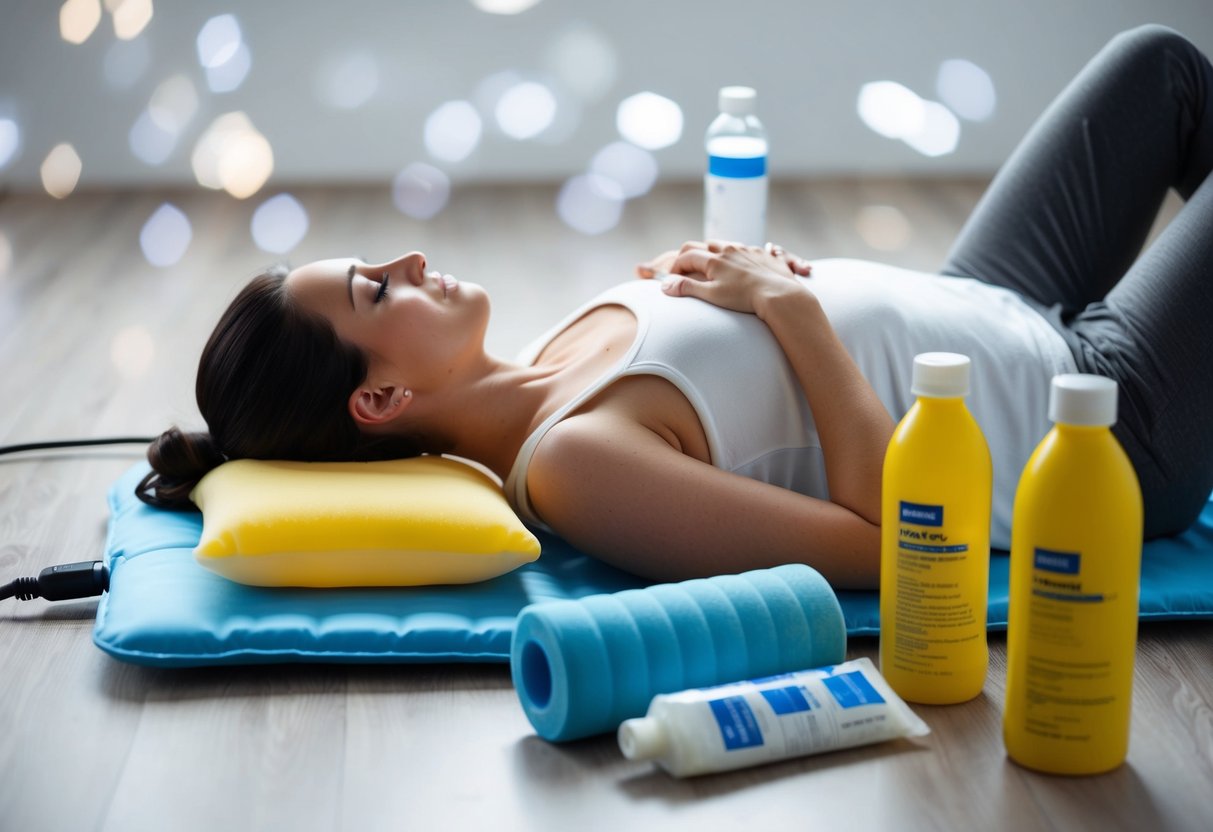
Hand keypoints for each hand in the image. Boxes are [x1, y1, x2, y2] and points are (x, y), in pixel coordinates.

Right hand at [636, 240, 809, 280]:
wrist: (779, 295)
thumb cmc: (744, 298)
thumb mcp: (712, 296)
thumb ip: (687, 288)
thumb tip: (665, 286)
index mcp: (715, 260)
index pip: (687, 256)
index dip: (675, 267)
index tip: (672, 278)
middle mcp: (729, 250)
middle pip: (703, 245)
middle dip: (690, 255)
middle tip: (685, 268)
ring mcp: (746, 250)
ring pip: (724, 244)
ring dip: (713, 252)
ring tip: (711, 266)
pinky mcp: (762, 254)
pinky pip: (744, 248)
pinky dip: (735, 254)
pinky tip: (738, 265)